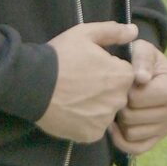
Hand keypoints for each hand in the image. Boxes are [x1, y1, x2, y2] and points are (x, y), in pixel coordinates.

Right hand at [37, 20, 137, 142]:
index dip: (109, 69)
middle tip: (81, 83)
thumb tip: (134, 30)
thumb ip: (113, 32)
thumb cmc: (60, 56)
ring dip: (96, 106)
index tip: (91, 67)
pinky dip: (85, 121)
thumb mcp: (85, 34)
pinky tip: (72, 110)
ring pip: (106, 111)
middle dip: (105, 89)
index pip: (126, 74)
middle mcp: (119, 100)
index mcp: (123, 76)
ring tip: (74, 97)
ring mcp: (105, 120)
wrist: (32, 84)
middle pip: (118, 94)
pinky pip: (94, 127)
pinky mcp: (91, 135)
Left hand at [110, 38, 166, 155]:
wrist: (144, 73)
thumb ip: (142, 59)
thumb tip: (141, 78)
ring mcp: (166, 127)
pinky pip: (135, 149)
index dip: (124, 90)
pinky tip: (115, 126)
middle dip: (120, 105)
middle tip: (120, 95)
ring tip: (120, 107)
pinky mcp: (156, 139)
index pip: (137, 98)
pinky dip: (121, 140)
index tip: (124, 81)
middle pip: (132, 117)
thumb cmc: (140, 60)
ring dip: (120, 121)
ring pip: (131, 133)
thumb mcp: (142, 50)